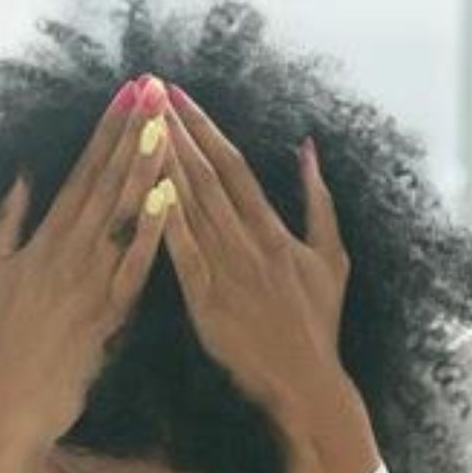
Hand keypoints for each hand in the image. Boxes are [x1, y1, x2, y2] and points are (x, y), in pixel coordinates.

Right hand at [0, 77, 171, 472]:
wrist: (15, 396)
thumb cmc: (5, 338)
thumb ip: (6, 222)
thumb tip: (20, 176)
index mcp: (46, 237)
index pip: (82, 171)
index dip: (106, 129)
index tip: (127, 92)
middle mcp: (70, 248)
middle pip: (107, 179)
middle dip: (132, 131)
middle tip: (154, 88)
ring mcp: (90, 276)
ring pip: (123, 212)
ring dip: (145, 165)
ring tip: (166, 123)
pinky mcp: (110, 309)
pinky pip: (136, 262)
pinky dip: (153, 229)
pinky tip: (172, 197)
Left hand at [157, 88, 378, 472]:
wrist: (305, 380)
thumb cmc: (317, 321)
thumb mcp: (331, 256)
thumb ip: (319, 200)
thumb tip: (309, 150)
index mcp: (273, 230)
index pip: (234, 165)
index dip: (205, 127)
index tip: (181, 94)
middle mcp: (248, 242)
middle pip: (206, 176)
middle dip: (177, 131)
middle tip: (150, 92)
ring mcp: (226, 271)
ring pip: (191, 207)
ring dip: (164, 163)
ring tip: (140, 125)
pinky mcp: (206, 300)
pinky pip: (182, 254)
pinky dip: (165, 222)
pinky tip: (144, 192)